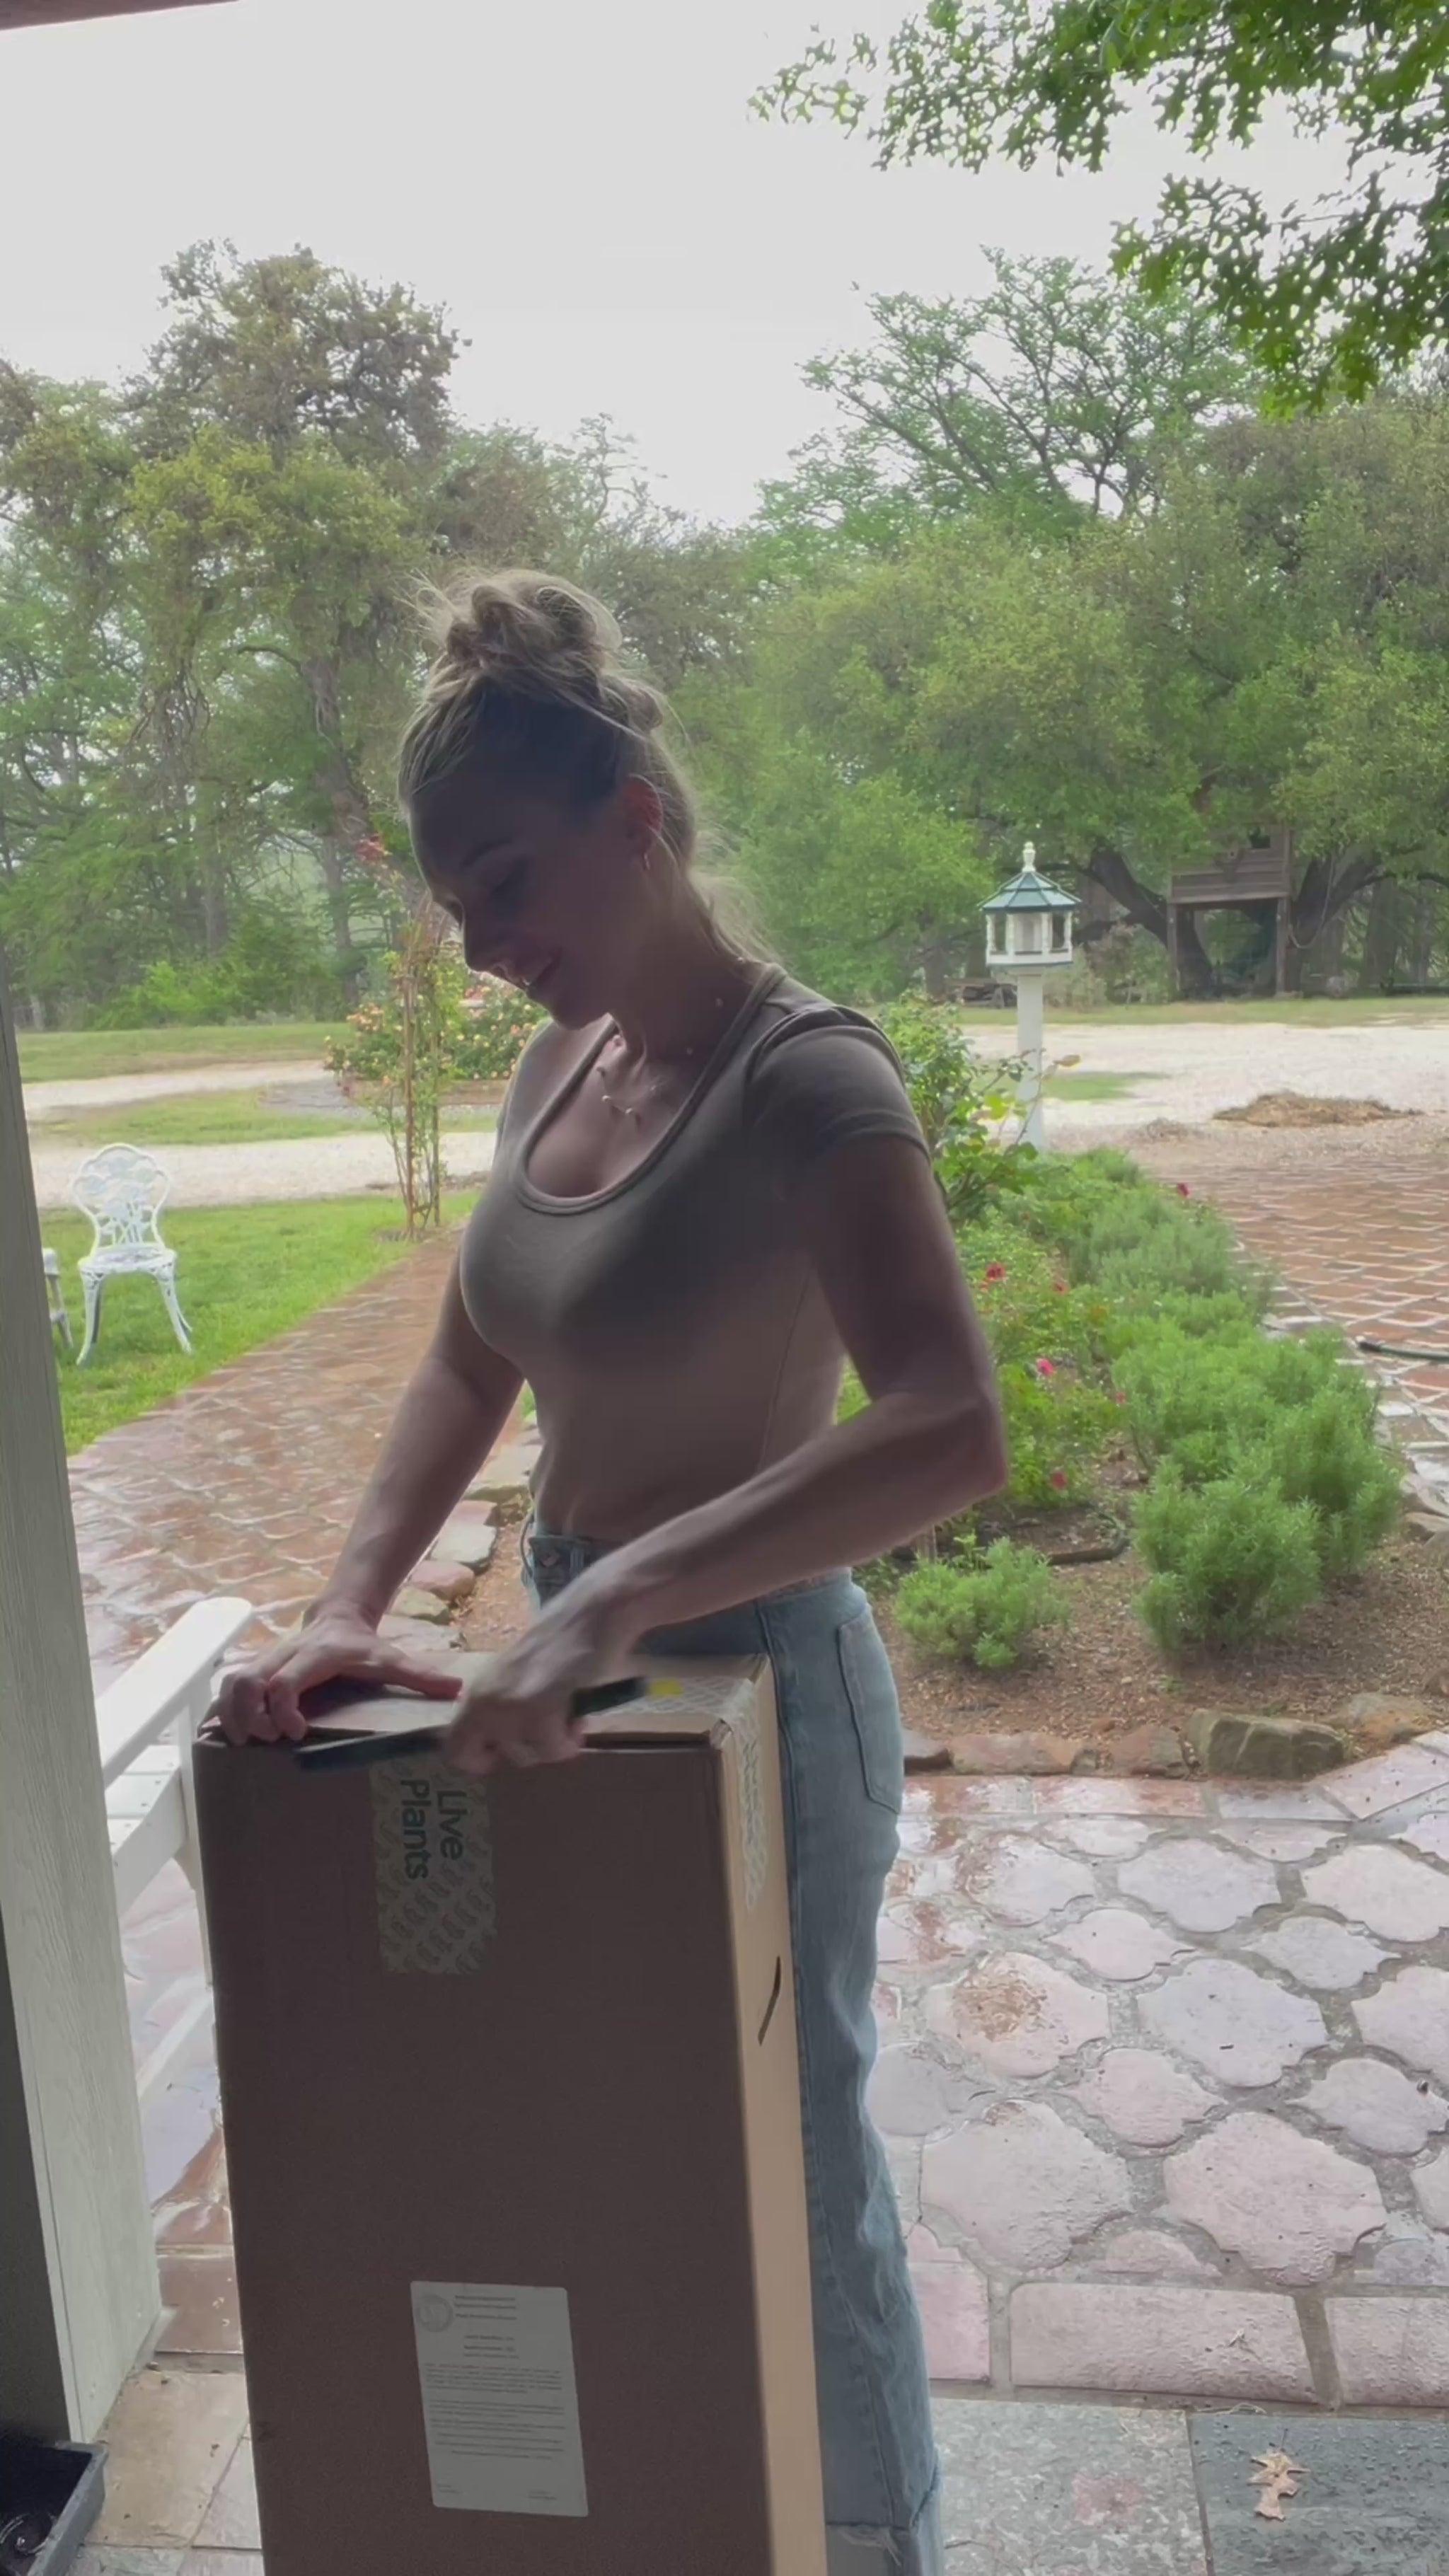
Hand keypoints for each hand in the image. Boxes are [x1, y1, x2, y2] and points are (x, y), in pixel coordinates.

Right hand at [214, 1607, 462, 1745]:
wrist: (338, 1618)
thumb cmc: (363, 1646)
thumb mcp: (392, 1657)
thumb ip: (420, 1675)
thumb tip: (457, 1690)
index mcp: (316, 1655)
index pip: (286, 1681)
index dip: (283, 1708)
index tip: (294, 1733)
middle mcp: (285, 1655)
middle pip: (247, 1682)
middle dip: (249, 1716)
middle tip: (267, 1741)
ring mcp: (266, 1660)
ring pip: (231, 1682)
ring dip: (232, 1714)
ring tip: (247, 1742)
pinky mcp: (256, 1668)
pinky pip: (227, 1686)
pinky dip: (225, 1709)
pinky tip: (234, 1732)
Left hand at [445, 1584, 631, 1776]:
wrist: (591, 1613)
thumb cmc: (561, 1642)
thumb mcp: (517, 1676)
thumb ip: (502, 1706)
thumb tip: (499, 1746)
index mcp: (475, 1692)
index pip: (454, 1749)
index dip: (481, 1759)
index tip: (512, 1749)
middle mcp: (483, 1700)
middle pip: (482, 1758)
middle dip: (522, 1752)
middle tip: (544, 1731)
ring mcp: (508, 1705)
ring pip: (525, 1756)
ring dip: (551, 1745)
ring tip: (567, 1717)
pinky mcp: (538, 1708)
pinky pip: (553, 1749)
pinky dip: (571, 1740)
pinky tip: (579, 1716)